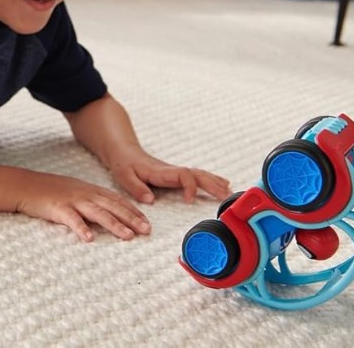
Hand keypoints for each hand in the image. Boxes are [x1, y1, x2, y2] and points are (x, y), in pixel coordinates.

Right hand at [15, 172, 151, 242]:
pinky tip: (90, 239)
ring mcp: (73, 201)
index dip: (134, 211)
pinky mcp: (58, 209)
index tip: (147, 223)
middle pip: (113, 207)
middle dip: (132, 219)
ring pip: (98, 213)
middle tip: (147, 231)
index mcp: (91, 191)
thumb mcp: (77, 193)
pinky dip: (81, 229)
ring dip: (114, 224)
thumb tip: (110, 215)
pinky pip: (72, 220)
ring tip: (128, 236)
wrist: (26, 186)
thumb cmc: (52, 192)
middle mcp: (86, 195)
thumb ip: (93, 202)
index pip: (118, 201)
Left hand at [107, 145, 231, 203]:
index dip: (189, 187)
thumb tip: (150, 199)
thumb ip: (136, 188)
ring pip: (200, 174)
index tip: (190, 201)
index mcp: (161, 172)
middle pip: (197, 174)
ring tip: (229, 192)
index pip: (183, 175)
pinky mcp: (176, 174)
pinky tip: (222, 184)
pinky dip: (211, 180)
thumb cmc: (125, 165)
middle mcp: (172, 171)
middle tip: (226, 197)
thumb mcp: (124, 176)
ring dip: (215, 182)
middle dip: (212, 185)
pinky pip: (197, 176)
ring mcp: (175, 172)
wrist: (124, 152)